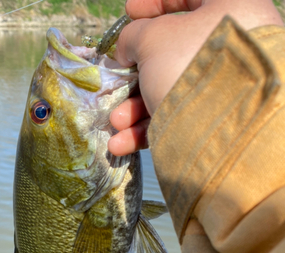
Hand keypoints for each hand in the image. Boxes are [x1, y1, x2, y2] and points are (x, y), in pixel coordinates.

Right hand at [108, 0, 282, 155]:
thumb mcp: (153, 38)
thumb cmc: (188, 65)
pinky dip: (149, 130)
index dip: (154, 1)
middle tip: (116, 85)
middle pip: (173, 54)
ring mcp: (225, 86)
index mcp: (228, 8)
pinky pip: (178, 119)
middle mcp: (231, 47)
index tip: (129, 11)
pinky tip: (121, 144)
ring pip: (171, 91)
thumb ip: (135, 35)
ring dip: (135, 110)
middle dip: (135, 76)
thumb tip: (128, 48)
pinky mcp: (217, 120)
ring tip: (116, 123)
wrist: (222, 128)